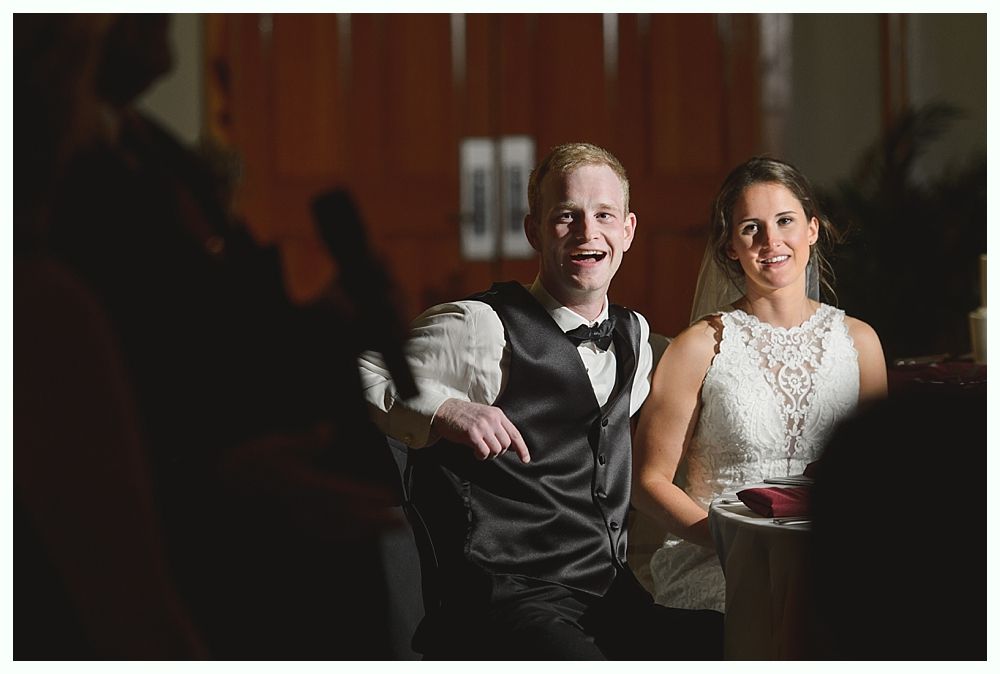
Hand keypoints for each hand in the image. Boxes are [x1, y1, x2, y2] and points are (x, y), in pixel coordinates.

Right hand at [221, 427, 404, 540]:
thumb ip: (302, 442)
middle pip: (343, 517)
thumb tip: (327, 428)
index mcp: (299, 485)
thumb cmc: (243, 464)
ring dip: (363, 531)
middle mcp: (300, 507)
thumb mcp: (270, 445)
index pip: (340, 492)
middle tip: (400, 525)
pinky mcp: (290, 527)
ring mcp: (295, 520)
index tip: (389, 498)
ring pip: (334, 530)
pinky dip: (342, 536)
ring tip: (386, 529)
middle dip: (373, 521)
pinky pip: (321, 535)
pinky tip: (354, 535)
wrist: (214, 490)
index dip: (366, 497)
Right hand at [432, 399, 530, 462]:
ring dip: (488, 454)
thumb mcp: (485, 417)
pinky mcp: (472, 433)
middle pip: (505, 445)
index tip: (525, 459)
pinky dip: (480, 456)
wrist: (445, 411)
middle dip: (498, 452)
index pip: (515, 434)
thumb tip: (511, 446)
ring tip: (479, 449)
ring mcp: (482, 426)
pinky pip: (484, 452)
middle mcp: (492, 419)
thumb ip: (498, 428)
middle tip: (487, 450)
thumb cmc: (464, 416)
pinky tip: (474, 451)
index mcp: (498, 414)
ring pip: (496, 450)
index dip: (522, 449)